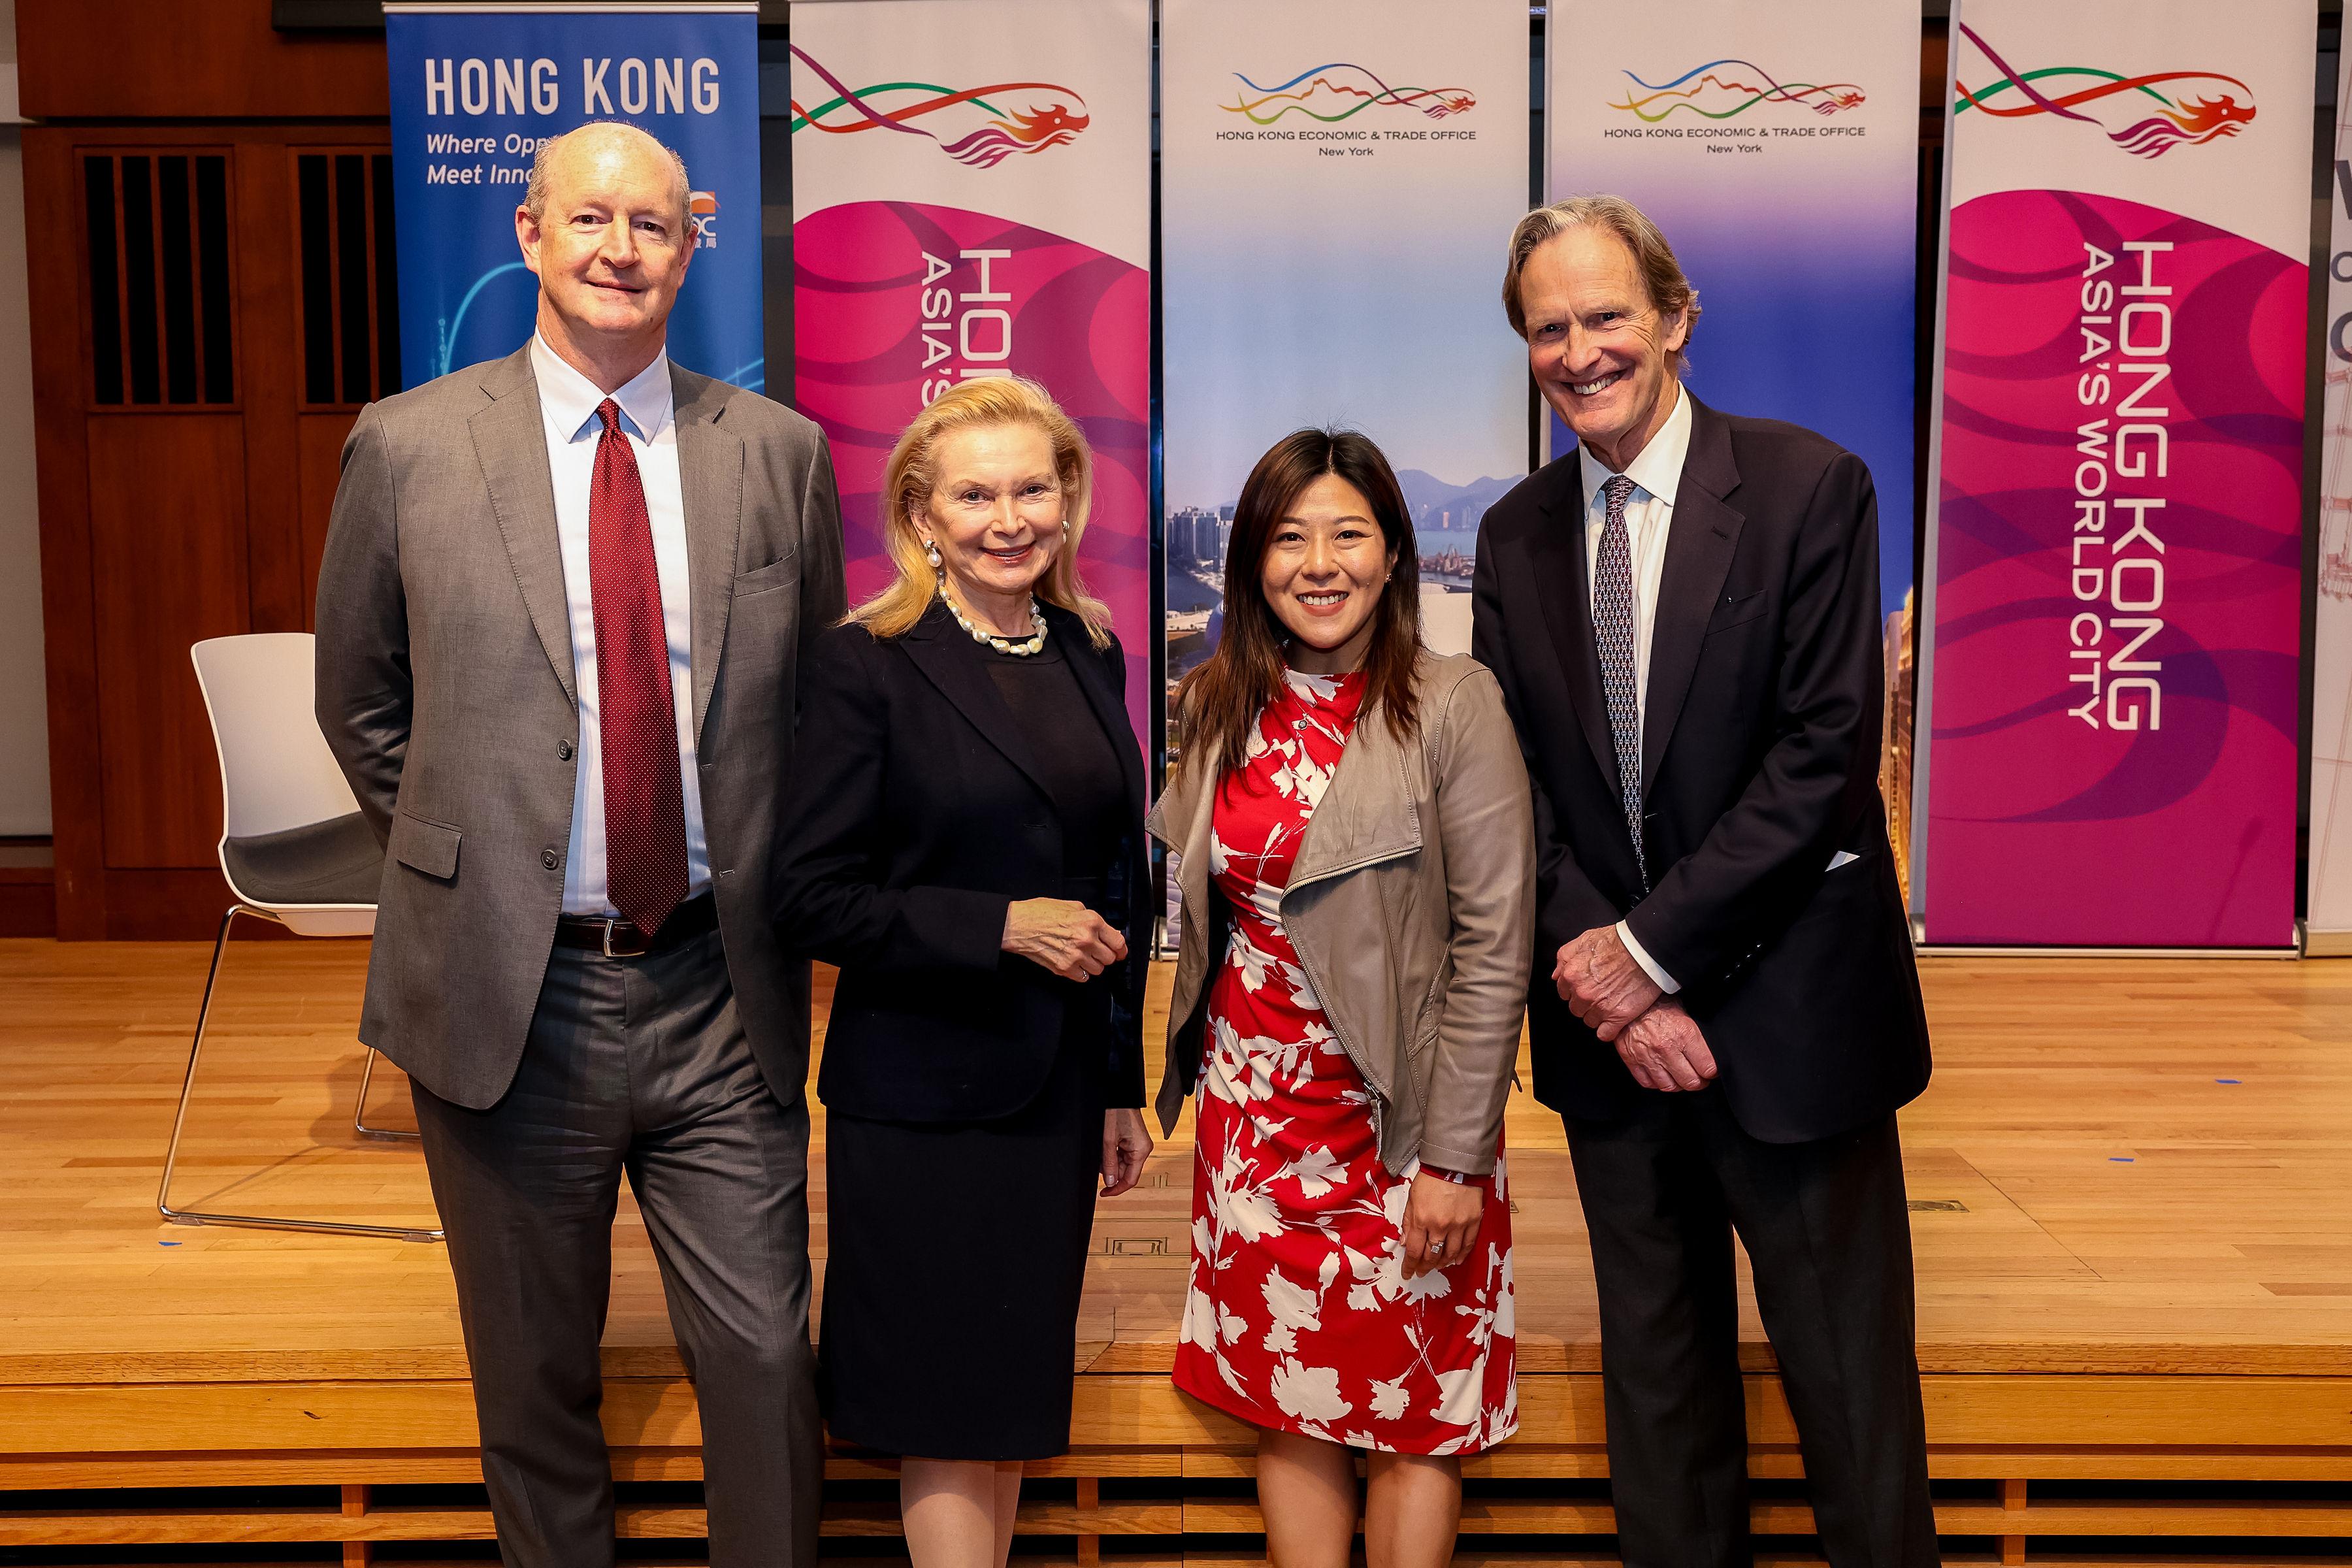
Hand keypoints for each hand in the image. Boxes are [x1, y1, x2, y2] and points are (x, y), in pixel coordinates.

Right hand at [1002, 899, 1126, 980]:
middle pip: (1110, 958)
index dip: (1121, 949)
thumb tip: (1106, 932)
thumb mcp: (1072, 906)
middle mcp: (1086, 940)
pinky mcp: (1064, 969)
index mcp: (1091, 921)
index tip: (1120, 952)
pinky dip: (1080, 973)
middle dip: (1105, 955)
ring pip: (1098, 970)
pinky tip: (1072, 963)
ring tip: (1081, 956)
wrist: (1017, 925)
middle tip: (1095, 952)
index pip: (1118, 941)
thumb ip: (1092, 919)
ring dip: (1092, 965)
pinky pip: (1083, 977)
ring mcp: (1076, 956)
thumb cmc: (1040, 912)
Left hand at [1101, 1108, 1153, 1196]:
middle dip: (1109, 1169)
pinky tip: (1105, 1143)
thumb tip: (1110, 1182)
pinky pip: (1121, 1153)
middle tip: (1098, 1160)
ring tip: (1102, 1146)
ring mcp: (1138, 1144)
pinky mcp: (1133, 1140)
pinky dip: (1110, 1152)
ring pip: (1121, 1163)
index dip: (1116, 1189)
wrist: (1118, 1094)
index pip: (1130, 1179)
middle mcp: (1142, 1149)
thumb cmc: (1116, 1110)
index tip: (1104, 1193)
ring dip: (1108, 1160)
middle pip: (1125, 1171)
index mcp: (1141, 1150)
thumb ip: (1109, 1163)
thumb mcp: (1108, 1140)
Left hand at [1400, 1169, 1483, 1278]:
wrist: (1455, 1164)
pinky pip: (1468, 1244)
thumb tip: (1404, 1242)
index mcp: (1421, 1219)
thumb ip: (1407, 1221)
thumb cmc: (1430, 1179)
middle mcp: (1439, 1225)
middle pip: (1431, 1256)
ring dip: (1442, 1263)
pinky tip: (1456, 1261)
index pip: (1413, 1251)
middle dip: (1424, 1267)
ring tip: (1437, 1266)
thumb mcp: (1412, 1198)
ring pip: (1450, 1254)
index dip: (1409, 1265)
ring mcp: (1458, 1224)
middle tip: (1421, 1272)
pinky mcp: (1473, 1221)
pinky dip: (1461, 1255)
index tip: (1407, 1273)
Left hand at [1554, 925, 1661, 1041]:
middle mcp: (1582, 993)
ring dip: (1598, 1015)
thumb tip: (1556, 975)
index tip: (1588, 987)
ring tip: (1612, 1003)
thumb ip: (1565, 957)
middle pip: (1576, 1009)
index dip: (1576, 990)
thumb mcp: (1584, 939)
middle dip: (1586, 1003)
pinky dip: (1609, 1030)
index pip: (1564, 993)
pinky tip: (1615, 1020)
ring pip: (1590, 1021)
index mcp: (1571, 975)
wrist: (1645, 950)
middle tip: (1602, 993)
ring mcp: (1599, 1007)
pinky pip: (1605, 1034)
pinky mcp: (1617, 1017)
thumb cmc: (1618, 942)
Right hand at [1615, 998, 1717, 1092]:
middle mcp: (1667, 1048)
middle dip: (1699, 1082)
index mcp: (1684, 1034)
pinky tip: (1661, 1075)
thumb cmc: (1658, 1004)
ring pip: (1670, 1087)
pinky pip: (1648, 1083)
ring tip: (1680, 1077)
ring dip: (1678, 1084)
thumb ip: (1697, 1037)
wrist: (1629, 1000)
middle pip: (1691, 1082)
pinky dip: (1656, 1082)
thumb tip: (1709, 1053)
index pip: (1708, 1067)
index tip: (1711, 1071)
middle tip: (1699, 1078)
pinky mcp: (1632, 1060)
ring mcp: (1648, 1056)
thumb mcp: (1685, 1013)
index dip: (1713, 1072)